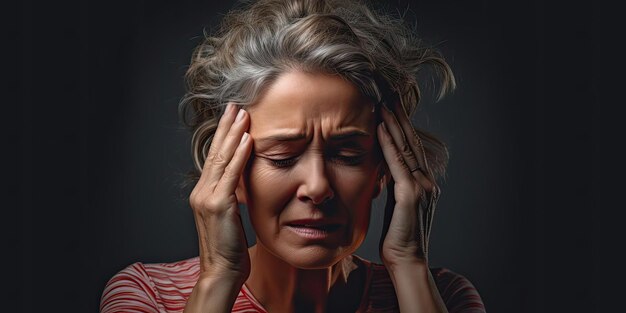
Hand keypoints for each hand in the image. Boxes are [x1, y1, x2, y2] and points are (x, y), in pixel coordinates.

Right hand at [189, 103, 252, 280]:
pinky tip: (247, 138)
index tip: (232, 117)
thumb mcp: (230, 217)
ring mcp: (207, 198)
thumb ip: (232, 197)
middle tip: (235, 105)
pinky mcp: (218, 205)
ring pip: (221, 158)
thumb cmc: (229, 248)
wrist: (221, 271)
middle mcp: (201, 192)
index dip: (223, 136)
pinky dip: (239, 154)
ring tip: (242, 114)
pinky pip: (231, 174)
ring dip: (233, 134)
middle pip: (215, 152)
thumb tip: (243, 182)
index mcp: (204, 193)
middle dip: (226, 127)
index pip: (214, 158)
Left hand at [377, 101, 439, 267]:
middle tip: (390, 91)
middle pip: (411, 140)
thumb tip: (382, 167)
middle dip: (399, 115)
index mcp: (422, 181)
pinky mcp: (411, 195)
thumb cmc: (397, 235)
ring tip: (384, 101)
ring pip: (405, 147)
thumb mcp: (394, 203)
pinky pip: (398, 164)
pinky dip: (389, 144)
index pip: (409, 146)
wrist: (407, 260)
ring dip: (393, 123)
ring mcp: (421, 186)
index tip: (390, 103)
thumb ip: (393, 183)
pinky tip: (380, 127)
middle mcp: (426, 179)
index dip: (400, 124)